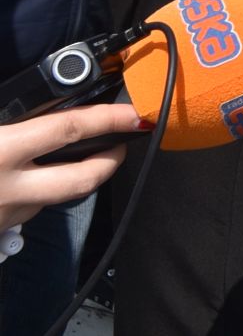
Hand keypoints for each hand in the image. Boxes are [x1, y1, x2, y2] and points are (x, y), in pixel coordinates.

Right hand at [0, 103, 142, 230]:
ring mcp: (7, 214)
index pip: (69, 129)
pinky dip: (33, 193)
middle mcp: (10, 188)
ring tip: (68, 158)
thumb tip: (42, 108)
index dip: (109, 119)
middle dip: (111, 162)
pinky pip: (27, 207)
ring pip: (55, 196)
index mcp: (1, 151)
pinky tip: (23, 181)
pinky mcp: (0, 229)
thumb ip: (10, 121)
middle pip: (83, 178)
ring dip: (68, 178)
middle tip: (122, 145)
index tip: (135, 114)